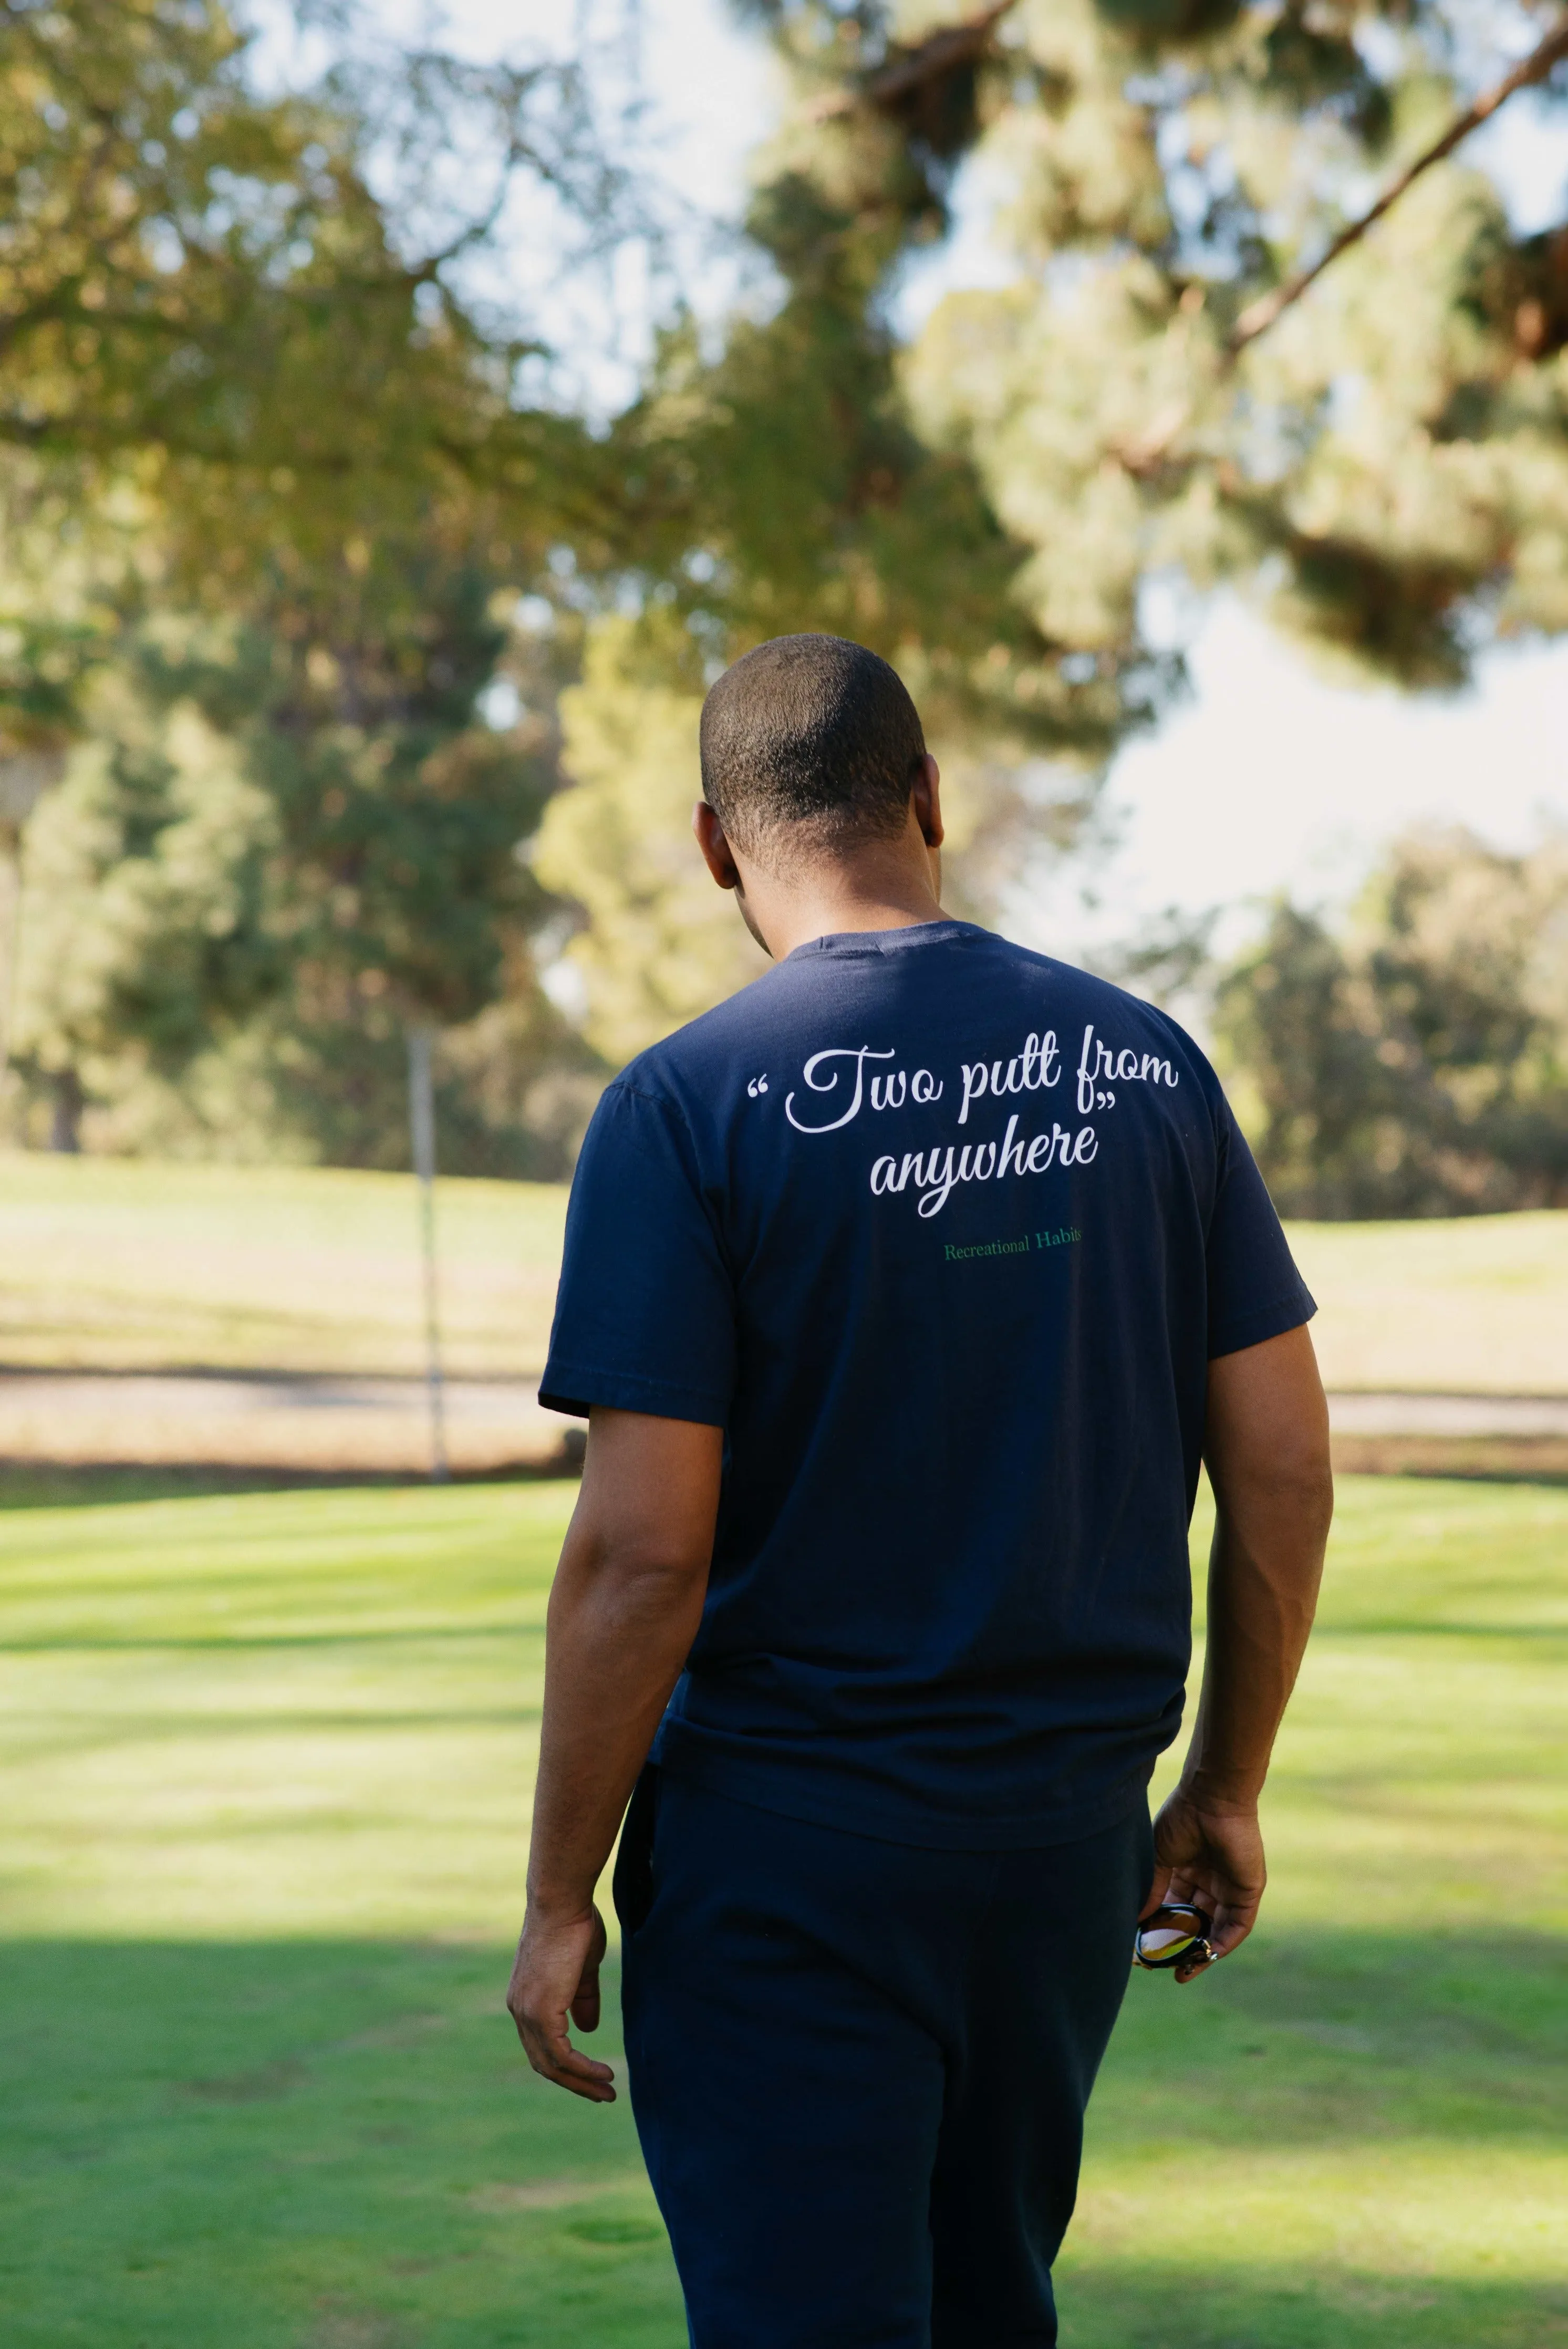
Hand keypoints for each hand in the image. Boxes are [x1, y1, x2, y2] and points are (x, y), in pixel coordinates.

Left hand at [507, 1902, 615, 2101]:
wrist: (561, 1903)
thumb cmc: (574, 1925)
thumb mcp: (581, 1969)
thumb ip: (582, 1999)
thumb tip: (587, 2028)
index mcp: (525, 1999)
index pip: (541, 2045)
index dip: (566, 2065)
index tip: (591, 2076)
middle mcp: (519, 2010)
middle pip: (543, 2063)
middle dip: (574, 2083)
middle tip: (601, 2095)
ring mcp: (527, 2012)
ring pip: (551, 2064)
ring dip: (581, 2082)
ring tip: (607, 2091)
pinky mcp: (540, 2011)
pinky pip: (561, 2054)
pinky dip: (582, 2069)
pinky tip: (602, 2074)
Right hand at [1142, 1788, 1265, 1982]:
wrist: (1211, 1799)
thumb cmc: (1182, 1819)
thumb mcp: (1159, 1859)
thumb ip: (1153, 1890)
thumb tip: (1138, 1922)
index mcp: (1187, 1870)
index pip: (1175, 1907)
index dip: (1162, 1928)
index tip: (1146, 1948)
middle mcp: (1209, 1881)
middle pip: (1195, 1921)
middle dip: (1181, 1945)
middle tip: (1163, 1966)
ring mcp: (1229, 1887)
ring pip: (1215, 1928)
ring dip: (1201, 1951)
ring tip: (1182, 1971)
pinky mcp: (1248, 1892)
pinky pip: (1237, 1926)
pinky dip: (1221, 1943)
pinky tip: (1205, 1957)